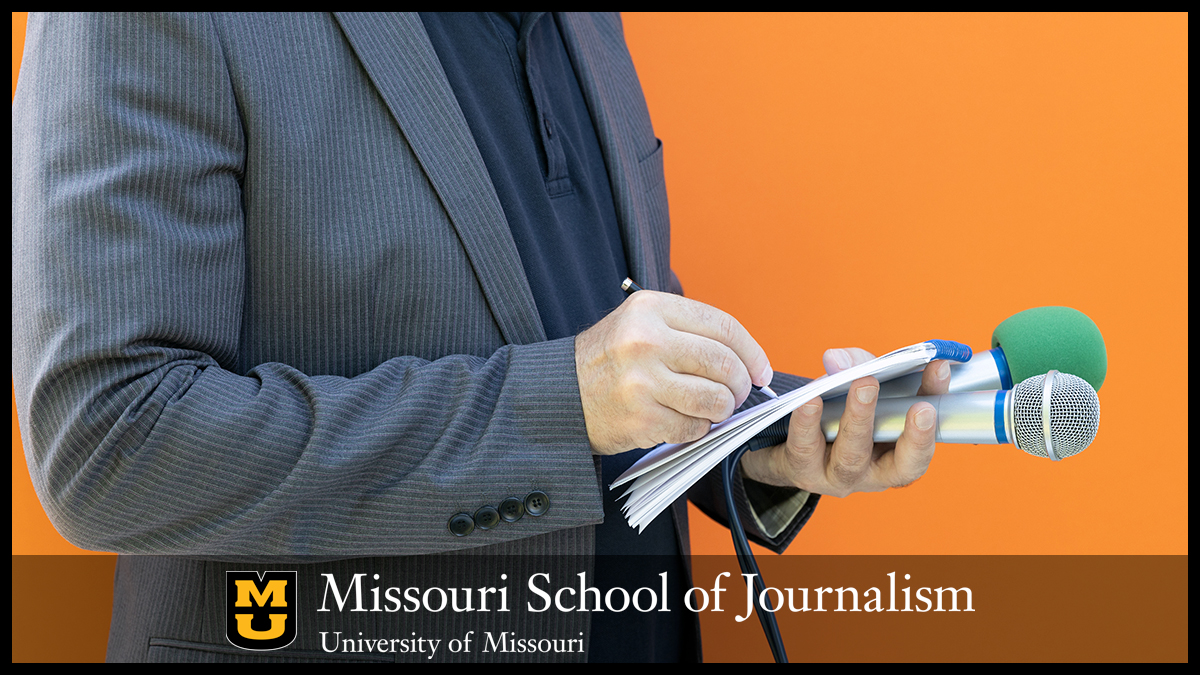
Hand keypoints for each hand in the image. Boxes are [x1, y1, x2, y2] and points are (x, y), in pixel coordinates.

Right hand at [575, 291, 773, 454]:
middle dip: (740, 385)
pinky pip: (694, 428)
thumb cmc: (611, 359)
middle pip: (724, 364)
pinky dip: (697, 429)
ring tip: (712, 409)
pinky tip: (683, 421)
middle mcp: (646, 341)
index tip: (761, 370)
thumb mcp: (641, 323)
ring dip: (723, 409)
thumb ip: (689, 331)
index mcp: (651, 309)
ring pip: (715, 399)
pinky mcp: (641, 418)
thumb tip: (748, 358)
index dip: (751, 351)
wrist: (561, 394)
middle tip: (736, 394)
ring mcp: (642, 381)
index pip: (722, 326)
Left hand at [740, 348, 951, 496]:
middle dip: (912, 434)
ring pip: (852, 457)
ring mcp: (838, 477)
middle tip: (919, 405)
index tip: (941, 378)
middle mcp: (874, 474)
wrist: (787, 449)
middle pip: (900, 465)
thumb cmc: (836, 415)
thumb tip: (839, 360)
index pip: (927, 444)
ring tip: (862, 385)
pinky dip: (807, 422)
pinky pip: (805, 447)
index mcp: (898, 458)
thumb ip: (857, 366)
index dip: (940, 417)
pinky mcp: (803, 469)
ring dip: (860, 419)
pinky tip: (810, 400)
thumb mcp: (855, 387)